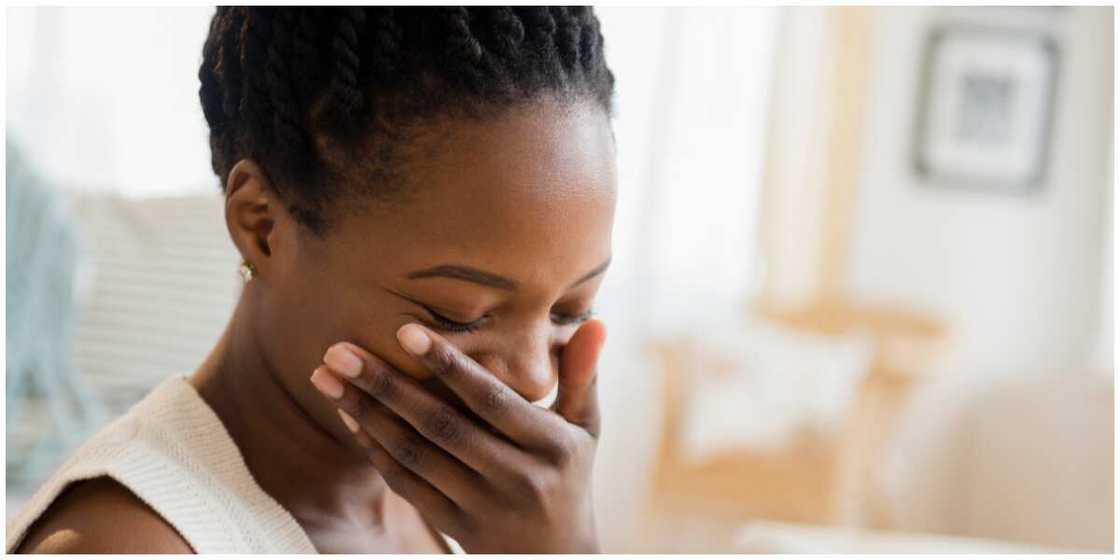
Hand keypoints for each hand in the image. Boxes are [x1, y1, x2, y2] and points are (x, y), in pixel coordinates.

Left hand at [310, 319, 606, 552]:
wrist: (558, 559)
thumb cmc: (570, 475)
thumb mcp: (587, 429)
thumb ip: (582, 374)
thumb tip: (598, 320)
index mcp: (550, 446)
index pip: (491, 400)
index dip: (449, 366)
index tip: (404, 331)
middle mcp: (516, 478)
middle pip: (440, 426)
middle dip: (384, 385)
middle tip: (338, 350)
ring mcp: (482, 506)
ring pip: (414, 455)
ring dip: (366, 414)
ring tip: (328, 377)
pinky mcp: (456, 525)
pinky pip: (407, 483)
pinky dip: (375, 449)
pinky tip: (350, 415)